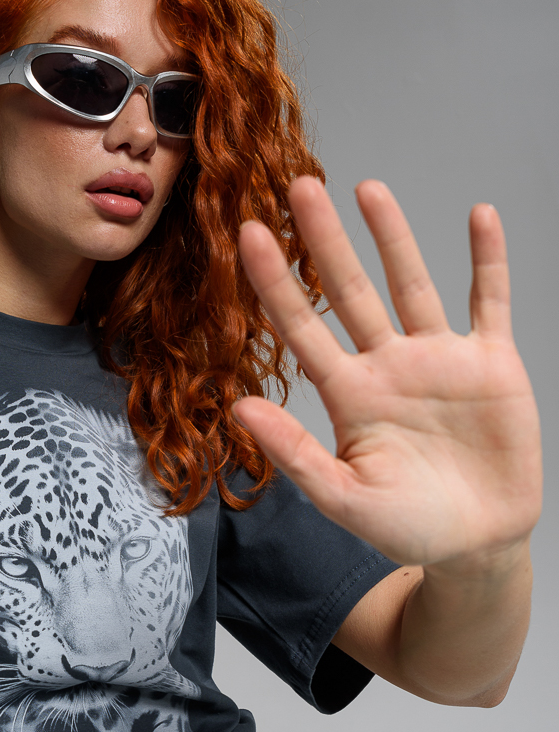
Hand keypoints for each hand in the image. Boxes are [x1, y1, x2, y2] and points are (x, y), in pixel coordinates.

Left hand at [234, 177, 541, 574]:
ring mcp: (439, 359)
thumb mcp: (346, 499)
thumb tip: (239, 407)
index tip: (247, 235)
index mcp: (348, 394)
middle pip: (349, 290)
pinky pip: (489, 301)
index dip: (274, 283)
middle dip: (324, 239)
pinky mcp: (492, 363)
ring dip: (392, 236)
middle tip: (298, 186)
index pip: (302, 327)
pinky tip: (479, 216)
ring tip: (366, 188)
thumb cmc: (409, 528)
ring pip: (411, 284)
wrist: (479, 545)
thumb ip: (297, 454)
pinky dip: (487, 261)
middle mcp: (388, 365)